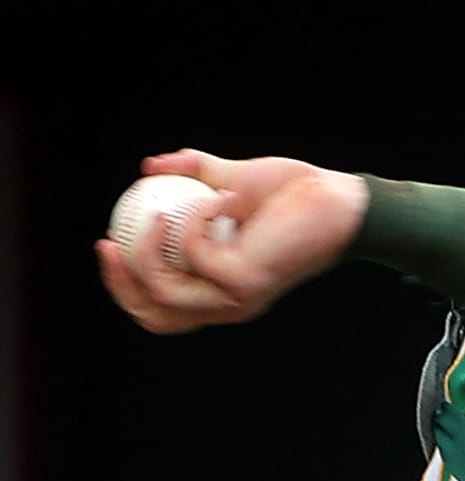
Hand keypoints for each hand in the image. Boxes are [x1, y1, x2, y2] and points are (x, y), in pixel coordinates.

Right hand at [96, 150, 368, 333]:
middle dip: (121, 283)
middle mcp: (228, 303)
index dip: (125, 286)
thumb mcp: (235, 180)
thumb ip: (196, 174)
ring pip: (165, 291)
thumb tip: (151, 165)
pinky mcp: (245, 281)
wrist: (341, 200)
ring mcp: (236, 297)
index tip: (107, 244)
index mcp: (221, 290)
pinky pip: (195, 255)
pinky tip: (218, 197)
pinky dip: (193, 221)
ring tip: (159, 211)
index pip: (161, 307)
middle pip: (154, 315)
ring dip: (150, 249)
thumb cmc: (294, 194)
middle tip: (108, 242)